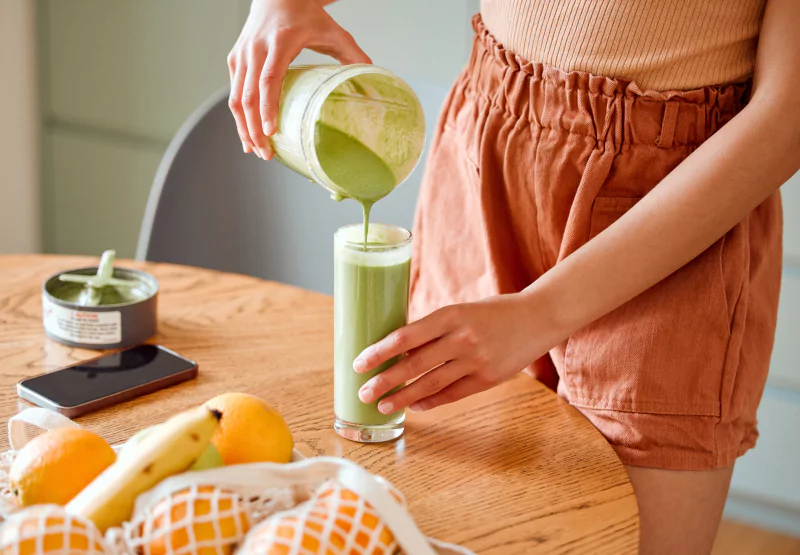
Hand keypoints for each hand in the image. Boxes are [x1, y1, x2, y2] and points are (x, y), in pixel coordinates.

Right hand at [227, 0, 370, 158]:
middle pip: (247, 96)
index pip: (269, 78)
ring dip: (244, 128)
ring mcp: (241, 55)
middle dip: (254, 129)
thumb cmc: (306, 14)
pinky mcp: (234, 60)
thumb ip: (354, 54)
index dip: (268, 107)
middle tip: (267, 154)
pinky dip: (240, 117)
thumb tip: (373, 82)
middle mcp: (255, 48)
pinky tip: (248, 136)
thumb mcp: (334, 31)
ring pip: (236, 98)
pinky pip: (233, 93)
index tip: (271, 132)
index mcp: (280, 42)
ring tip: (256, 151)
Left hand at [354, 293, 554, 413]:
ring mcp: (476, 360)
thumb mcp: (461, 311)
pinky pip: (453, 394)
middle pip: (413, 364)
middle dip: (384, 381)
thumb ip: (434, 329)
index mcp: (450, 315)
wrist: (538, 317)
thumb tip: (399, 352)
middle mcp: (461, 338)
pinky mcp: (488, 379)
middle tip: (363, 392)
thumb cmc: (493, 312)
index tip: (359, 362)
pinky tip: (415, 407)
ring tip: (383, 405)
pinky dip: (431, 401)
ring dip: (403, 397)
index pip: (405, 336)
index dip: (379, 352)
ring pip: (430, 384)